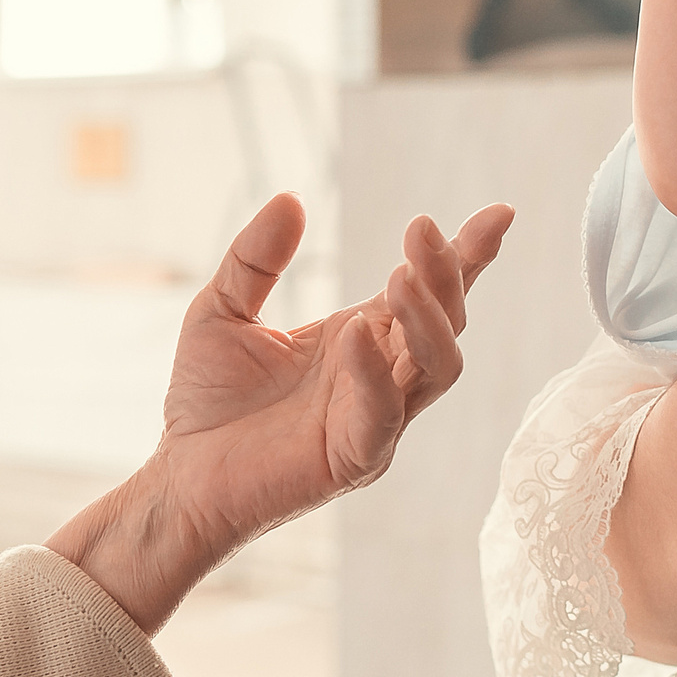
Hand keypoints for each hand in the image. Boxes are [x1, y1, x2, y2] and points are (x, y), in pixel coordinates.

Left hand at [48, 192, 514, 633]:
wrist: (177, 478)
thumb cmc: (207, 403)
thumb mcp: (222, 309)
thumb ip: (256, 258)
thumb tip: (291, 199)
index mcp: (363, 338)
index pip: (430, 292)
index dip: (469, 255)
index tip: (499, 214)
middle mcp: (382, 377)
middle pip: (446, 322)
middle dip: (446, 273)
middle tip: (421, 230)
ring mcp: (376, 420)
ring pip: (438, 367)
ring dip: (428, 318)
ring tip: (400, 276)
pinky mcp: (355, 458)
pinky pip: (384, 415)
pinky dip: (376, 372)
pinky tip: (357, 332)